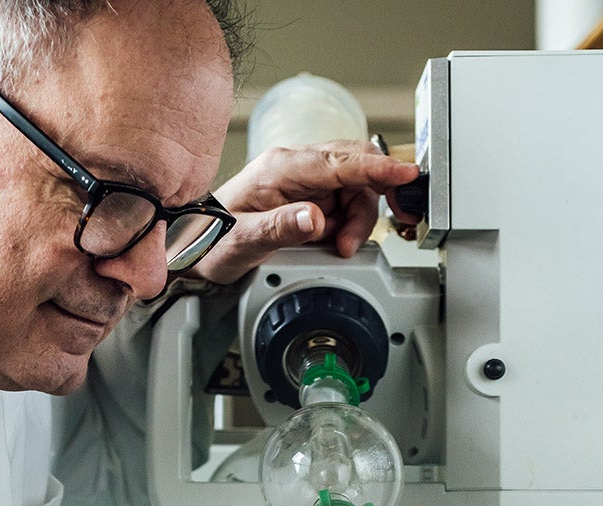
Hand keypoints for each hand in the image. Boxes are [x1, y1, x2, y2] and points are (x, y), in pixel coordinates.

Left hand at [190, 140, 420, 284]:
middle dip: (371, 201)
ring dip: (358, 220)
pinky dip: (349, 222)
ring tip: (336, 247)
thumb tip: (315, 219)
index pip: (340, 161)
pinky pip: (345, 201)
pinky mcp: (309, 193)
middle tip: (356, 240)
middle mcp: (295, 166)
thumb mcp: (243, 242)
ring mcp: (303, 179)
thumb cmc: (213, 241)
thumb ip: (279, 229)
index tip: (407, 175)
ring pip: (356, 187)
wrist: (194, 246)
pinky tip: (331, 240)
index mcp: (281, 168)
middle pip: (357, 169)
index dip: (378, 169)